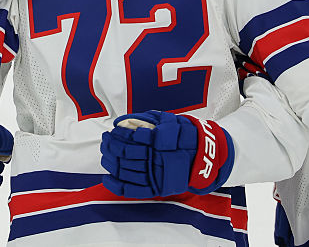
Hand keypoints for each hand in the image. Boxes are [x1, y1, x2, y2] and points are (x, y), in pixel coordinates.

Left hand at [100, 110, 233, 197]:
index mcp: (159, 140)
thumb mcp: (167, 121)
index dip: (118, 134)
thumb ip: (145, 120)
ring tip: (105, 153)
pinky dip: (116, 185)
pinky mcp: (156, 188)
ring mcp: (155, 174)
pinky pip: (132, 189)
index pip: (130, 137)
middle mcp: (156, 157)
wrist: (203, 157)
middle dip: (111, 145)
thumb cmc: (184, 136)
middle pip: (125, 152)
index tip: (112, 131)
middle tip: (105, 140)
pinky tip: (107, 177)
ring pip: (125, 169)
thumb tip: (122, 121)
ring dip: (111, 161)